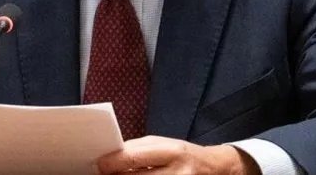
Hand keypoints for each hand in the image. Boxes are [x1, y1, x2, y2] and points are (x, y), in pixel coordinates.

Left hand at [96, 136, 259, 174]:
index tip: (99, 165)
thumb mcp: (163, 144)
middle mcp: (177, 173)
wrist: (216, 169)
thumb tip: (109, 157)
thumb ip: (137, 149)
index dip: (112, 163)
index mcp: (172, 152)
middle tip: (105, 174)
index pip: (134, 158)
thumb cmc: (183, 154)